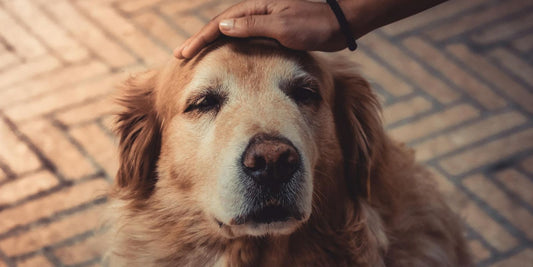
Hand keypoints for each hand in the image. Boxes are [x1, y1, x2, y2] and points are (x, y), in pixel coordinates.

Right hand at [174, 0, 347, 58]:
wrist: (337, 26)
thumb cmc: (313, 25)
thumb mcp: (282, 27)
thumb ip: (252, 26)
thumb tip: (221, 27)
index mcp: (255, 8)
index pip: (219, 24)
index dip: (200, 38)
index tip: (184, 53)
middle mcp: (255, 12)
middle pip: (219, 26)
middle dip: (199, 40)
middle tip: (180, 55)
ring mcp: (262, 20)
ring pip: (229, 32)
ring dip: (211, 43)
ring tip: (194, 54)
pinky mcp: (270, 30)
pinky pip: (242, 38)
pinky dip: (227, 45)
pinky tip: (223, 54)